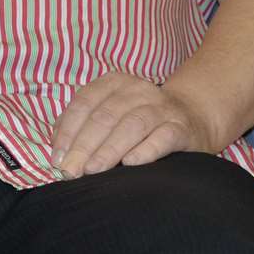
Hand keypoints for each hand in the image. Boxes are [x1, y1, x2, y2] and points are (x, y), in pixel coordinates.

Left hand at [52, 72, 219, 178]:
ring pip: (131, 125)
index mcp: (114, 82)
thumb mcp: (112, 112)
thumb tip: (59, 151)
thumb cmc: (141, 119)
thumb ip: (85, 125)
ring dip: (109, 149)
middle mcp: (138, 90)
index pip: (84, 103)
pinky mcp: (182, 128)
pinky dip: (145, 150)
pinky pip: (163, 138)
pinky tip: (130, 163)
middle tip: (70, 170)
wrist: (194, 116)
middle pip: (105, 116)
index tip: (58, 157)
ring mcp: (162, 107)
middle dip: (83, 145)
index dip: (68, 131)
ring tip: (93, 169)